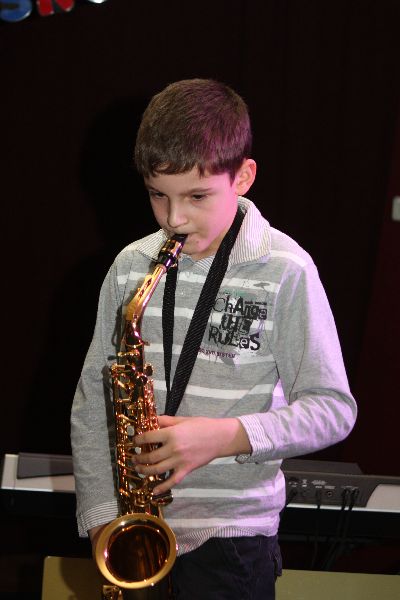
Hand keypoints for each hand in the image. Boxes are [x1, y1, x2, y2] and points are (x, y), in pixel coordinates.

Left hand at [132, 415, 250, 494]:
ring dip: (145, 471)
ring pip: (157, 470)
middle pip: (150, 457)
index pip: (148, 438)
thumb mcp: (182, 419)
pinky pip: (172, 481)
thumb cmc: (202, 425)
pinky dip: (162, 488)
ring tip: (139, 469)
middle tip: (134, 458)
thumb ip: (166, 421)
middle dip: (139, 458)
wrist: (220, 437)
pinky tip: (154, 491)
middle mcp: (173, 449)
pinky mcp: (186, 470)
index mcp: (171, 434)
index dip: (138, 440)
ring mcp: (179, 461)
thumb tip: (152, 421)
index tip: (134, 441)